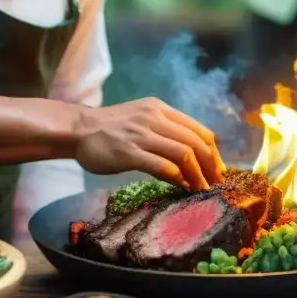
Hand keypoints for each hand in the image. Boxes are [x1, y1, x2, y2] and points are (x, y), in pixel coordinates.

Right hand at [73, 98, 225, 189]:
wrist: (78, 129)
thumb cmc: (111, 128)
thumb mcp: (142, 118)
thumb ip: (165, 131)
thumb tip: (191, 154)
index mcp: (160, 109)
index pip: (198, 129)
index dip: (213, 152)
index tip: (217, 169)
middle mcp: (153, 118)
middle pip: (195, 142)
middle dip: (210, 166)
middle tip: (215, 183)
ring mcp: (141, 135)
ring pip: (182, 153)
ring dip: (197, 174)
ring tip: (201, 188)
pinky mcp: (129, 152)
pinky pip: (162, 166)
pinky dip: (177, 178)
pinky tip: (181, 187)